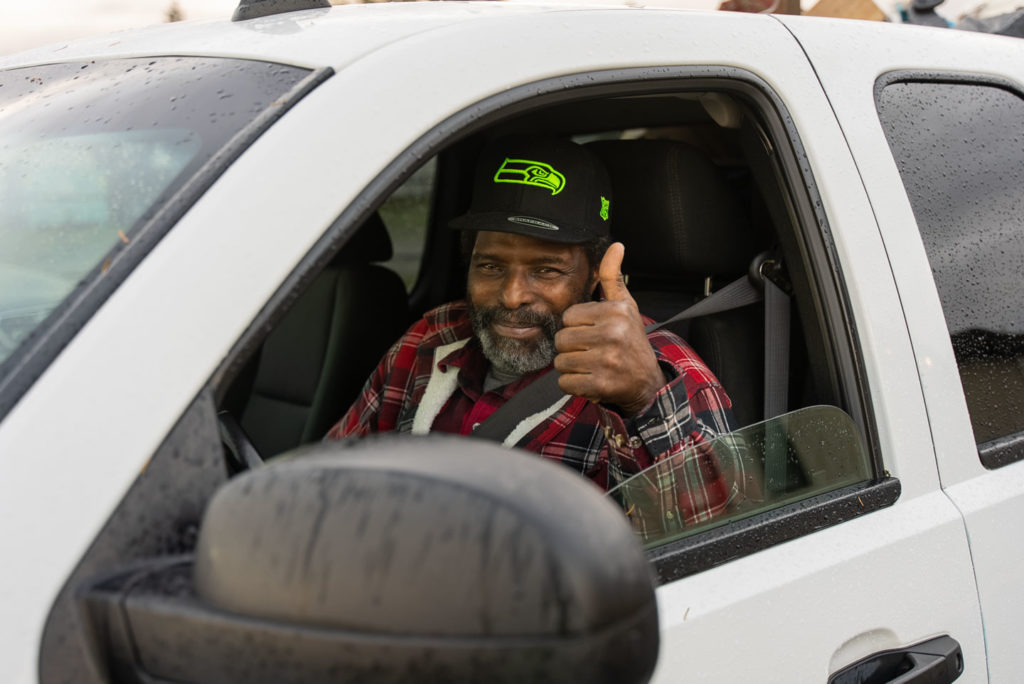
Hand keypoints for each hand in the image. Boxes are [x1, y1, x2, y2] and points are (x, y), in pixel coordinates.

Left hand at [554, 242, 665, 415]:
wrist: (647, 381)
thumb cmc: (630, 339)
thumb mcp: (625, 305)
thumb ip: (613, 276)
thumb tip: (616, 245)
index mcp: (615, 311)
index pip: (568, 316)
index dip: (577, 326)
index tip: (594, 332)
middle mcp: (612, 334)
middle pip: (561, 339)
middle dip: (572, 348)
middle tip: (592, 351)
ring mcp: (607, 360)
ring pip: (561, 362)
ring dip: (572, 367)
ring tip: (592, 364)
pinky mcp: (601, 385)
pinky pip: (566, 382)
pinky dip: (574, 384)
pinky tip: (591, 379)